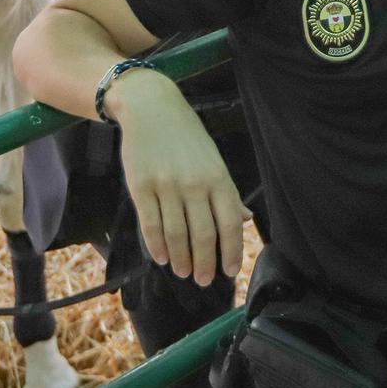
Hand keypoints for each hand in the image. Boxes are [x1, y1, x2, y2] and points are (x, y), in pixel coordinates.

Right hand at [112, 69, 244, 286]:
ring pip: (176, 234)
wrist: (150, 107)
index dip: (231, 251)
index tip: (230, 271)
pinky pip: (150, 224)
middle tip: (203, 279)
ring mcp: (166, 185)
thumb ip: (227, 192)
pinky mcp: (141, 186)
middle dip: (205, 263)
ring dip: (181, 259)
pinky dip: (157, 246)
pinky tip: (162, 258)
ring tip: (183, 272)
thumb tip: (245, 219)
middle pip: (203, 234)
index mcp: (218, 176)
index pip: (230, 223)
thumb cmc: (186, 136)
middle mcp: (194, 183)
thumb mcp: (213, 159)